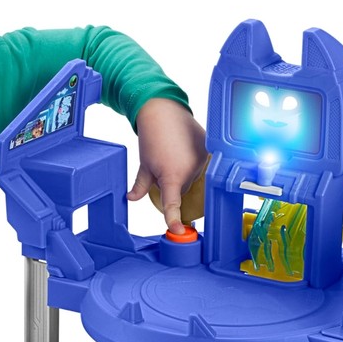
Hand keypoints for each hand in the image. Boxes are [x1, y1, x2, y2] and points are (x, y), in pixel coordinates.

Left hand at [128, 98, 207, 234]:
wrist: (163, 110)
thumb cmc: (152, 137)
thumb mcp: (144, 164)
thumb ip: (141, 185)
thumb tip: (131, 199)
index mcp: (171, 176)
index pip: (173, 203)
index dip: (173, 219)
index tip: (176, 230)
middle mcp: (190, 170)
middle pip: (184, 190)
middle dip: (175, 183)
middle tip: (165, 164)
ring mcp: (203, 161)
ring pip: (195, 179)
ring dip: (186, 173)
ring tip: (176, 153)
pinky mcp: (211, 151)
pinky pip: (205, 166)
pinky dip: (196, 163)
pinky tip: (186, 149)